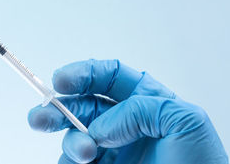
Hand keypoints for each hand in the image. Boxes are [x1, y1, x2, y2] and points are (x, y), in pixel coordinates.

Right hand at [28, 59, 228, 163]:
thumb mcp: (187, 121)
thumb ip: (142, 109)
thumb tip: (102, 126)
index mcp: (149, 103)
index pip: (111, 77)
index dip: (85, 74)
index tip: (63, 81)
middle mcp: (128, 126)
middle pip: (83, 106)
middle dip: (59, 108)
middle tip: (41, 118)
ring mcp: (114, 154)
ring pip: (74, 139)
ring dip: (71, 143)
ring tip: (86, 156)